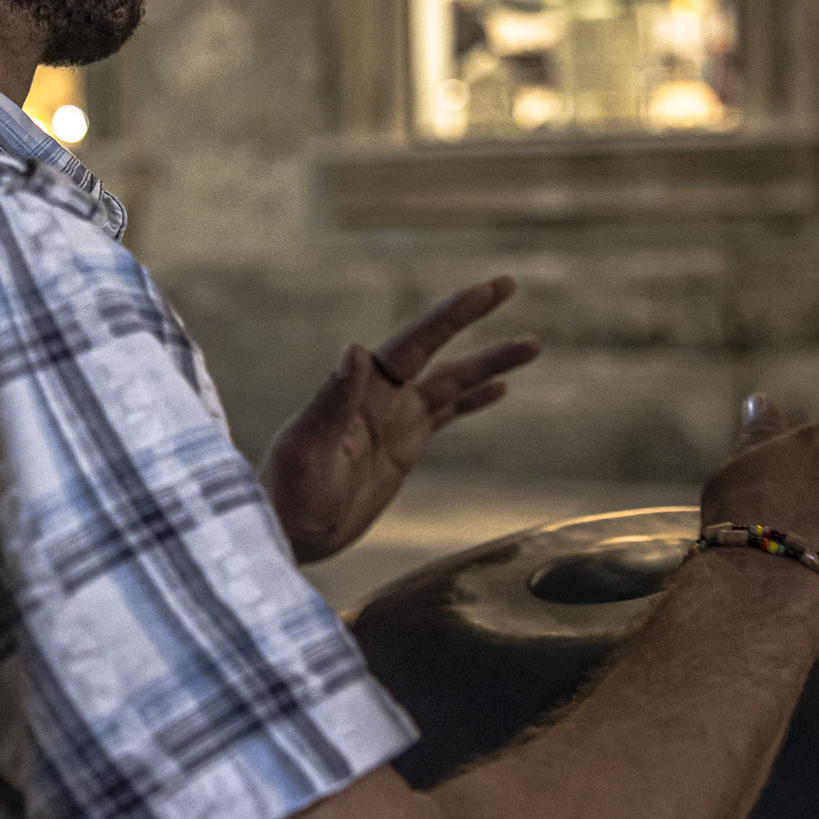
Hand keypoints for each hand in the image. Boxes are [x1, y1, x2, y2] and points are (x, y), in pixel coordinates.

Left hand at [261, 278, 540, 562]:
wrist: (285, 533)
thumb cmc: (288, 494)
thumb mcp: (307, 449)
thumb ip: (332, 401)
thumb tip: (356, 349)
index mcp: (362, 391)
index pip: (415, 342)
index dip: (453, 315)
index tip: (488, 290)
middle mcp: (381, 397)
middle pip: (438, 351)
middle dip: (472, 318)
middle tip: (508, 284)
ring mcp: (393, 421)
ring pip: (452, 383)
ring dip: (489, 364)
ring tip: (532, 345)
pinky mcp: (401, 449)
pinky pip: (445, 416)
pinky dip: (472, 401)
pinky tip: (499, 389)